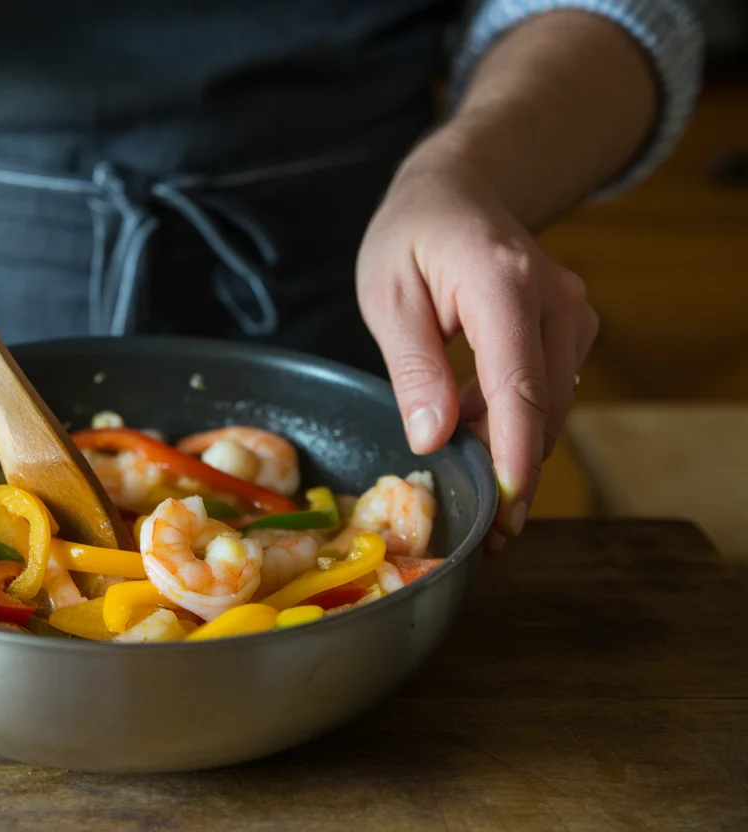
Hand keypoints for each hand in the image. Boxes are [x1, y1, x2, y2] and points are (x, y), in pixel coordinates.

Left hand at [356, 139, 597, 550]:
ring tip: (472, 493)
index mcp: (502, 281)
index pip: (517, 385)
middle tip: (483, 534)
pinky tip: (472, 434)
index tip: (504, 512)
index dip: (513, 456)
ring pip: (549, 405)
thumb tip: (433, 439)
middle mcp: (555, 297)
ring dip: (512, 450)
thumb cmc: (412, 235)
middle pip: (542, 406)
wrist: (459, 189)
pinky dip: (514, 421)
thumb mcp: (388, 295)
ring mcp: (572, 311)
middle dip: (515, 473)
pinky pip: (546, 390)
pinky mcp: (572, 327)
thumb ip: (412, 366)